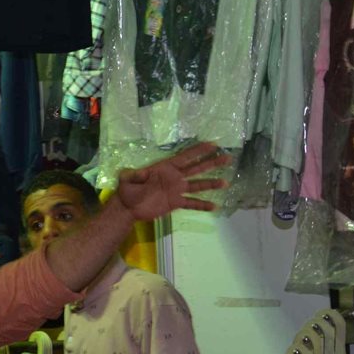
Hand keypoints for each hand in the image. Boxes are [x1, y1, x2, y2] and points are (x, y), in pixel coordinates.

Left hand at [112, 143, 230, 221]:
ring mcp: (176, 190)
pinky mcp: (175, 202)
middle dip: (212, 163)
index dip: (198, 151)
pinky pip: (191, 203)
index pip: (185, 157)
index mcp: (166, 168)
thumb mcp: (126, 180)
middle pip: (197, 168)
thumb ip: (133, 175)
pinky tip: (214, 207)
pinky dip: (202, 205)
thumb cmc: (127, 191)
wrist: (128, 208)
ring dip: (211, 184)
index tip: (213, 144)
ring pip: (197, 185)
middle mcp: (174, 177)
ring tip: (225, 183)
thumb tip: (142, 173)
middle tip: (227, 158)